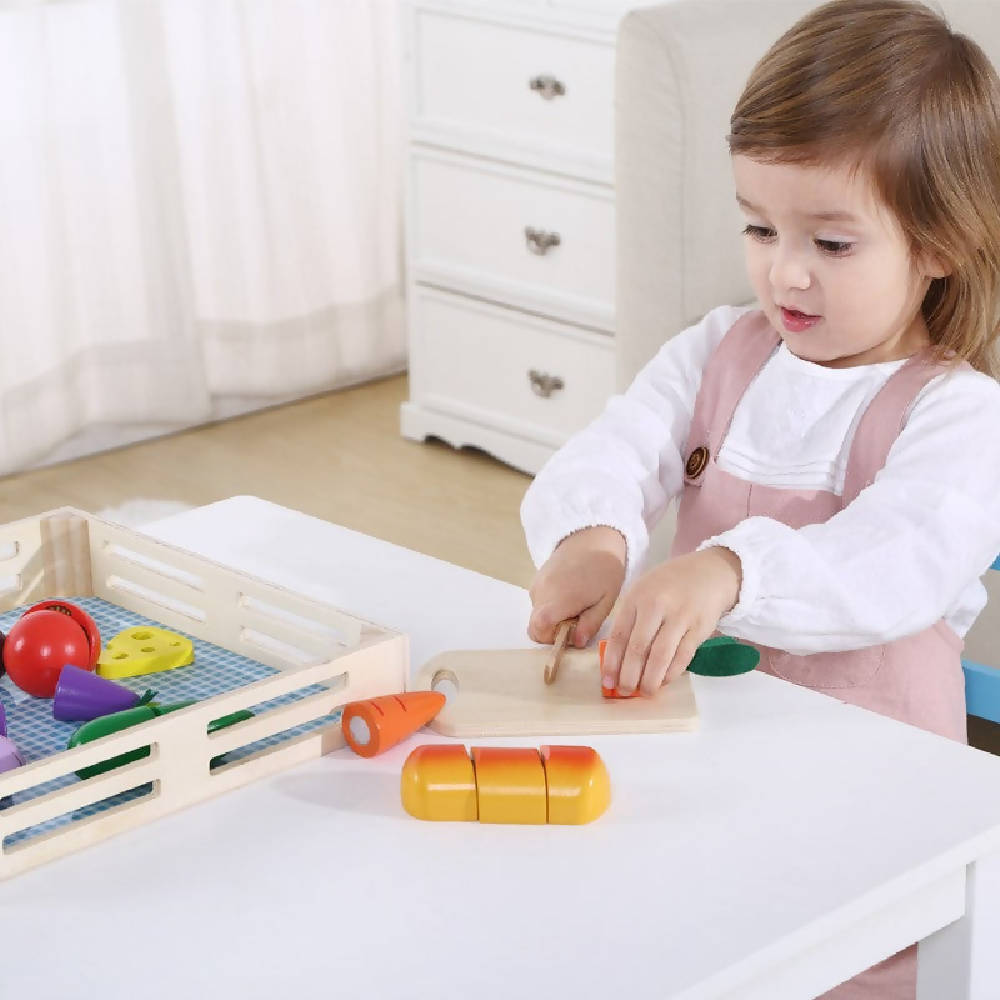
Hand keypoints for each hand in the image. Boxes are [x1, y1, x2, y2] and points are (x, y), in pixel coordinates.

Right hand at [528, 526, 626, 646]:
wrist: (594, 536)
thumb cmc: (605, 569)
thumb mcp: (606, 600)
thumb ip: (590, 624)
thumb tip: (577, 642)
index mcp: (559, 599)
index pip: (538, 629)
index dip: (550, 639)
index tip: (570, 633)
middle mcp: (542, 592)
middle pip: (536, 624)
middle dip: (554, 630)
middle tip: (578, 619)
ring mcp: (537, 583)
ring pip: (538, 613)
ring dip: (553, 617)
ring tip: (577, 603)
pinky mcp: (537, 577)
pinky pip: (539, 601)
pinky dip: (551, 605)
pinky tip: (570, 593)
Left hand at [601, 547, 741, 694]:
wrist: (709, 572)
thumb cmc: (669, 585)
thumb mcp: (644, 591)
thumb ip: (631, 620)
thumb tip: (618, 660)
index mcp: (636, 597)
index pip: (619, 635)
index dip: (612, 662)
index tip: (607, 681)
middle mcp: (656, 606)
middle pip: (638, 648)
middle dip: (629, 675)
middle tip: (624, 691)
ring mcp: (679, 616)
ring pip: (661, 656)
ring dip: (650, 679)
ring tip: (645, 692)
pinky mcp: (699, 627)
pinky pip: (682, 656)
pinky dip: (672, 673)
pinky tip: (664, 681)